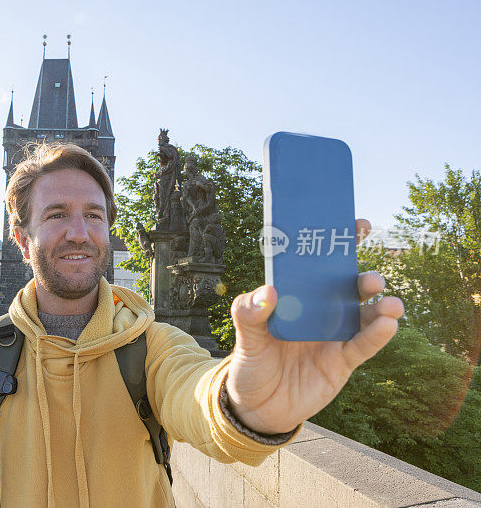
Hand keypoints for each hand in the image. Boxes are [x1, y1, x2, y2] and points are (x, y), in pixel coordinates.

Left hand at [225, 219, 404, 433]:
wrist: (256, 407)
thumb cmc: (250, 364)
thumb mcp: (244, 337)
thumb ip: (249, 313)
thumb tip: (268, 291)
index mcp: (296, 298)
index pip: (318, 266)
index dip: (338, 246)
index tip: (357, 226)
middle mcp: (318, 312)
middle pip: (346, 289)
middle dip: (362, 279)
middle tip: (370, 279)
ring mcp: (333, 336)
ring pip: (363, 315)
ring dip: (380, 307)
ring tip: (389, 303)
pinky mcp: (342, 361)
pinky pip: (363, 345)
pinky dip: (377, 335)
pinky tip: (388, 324)